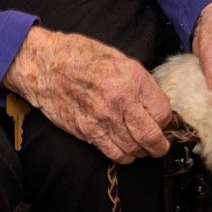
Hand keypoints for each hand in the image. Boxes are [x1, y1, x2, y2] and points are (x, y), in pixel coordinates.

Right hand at [2, 27, 171, 163]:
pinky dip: (123, 156)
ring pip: (134, 149)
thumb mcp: (118, 58)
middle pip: (152, 136)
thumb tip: (154, 102)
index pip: (163, 112)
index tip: (162, 120)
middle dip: (160, 145)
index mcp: (132, 78)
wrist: (46, 64)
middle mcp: (120, 100)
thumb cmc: (80, 56)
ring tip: (142, 147)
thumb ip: (139, 82)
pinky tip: (124, 149)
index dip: (165, 119)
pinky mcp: (87, 132)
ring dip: (142, 151)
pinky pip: (114, 153)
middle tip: (161, 144)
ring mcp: (103, 119)